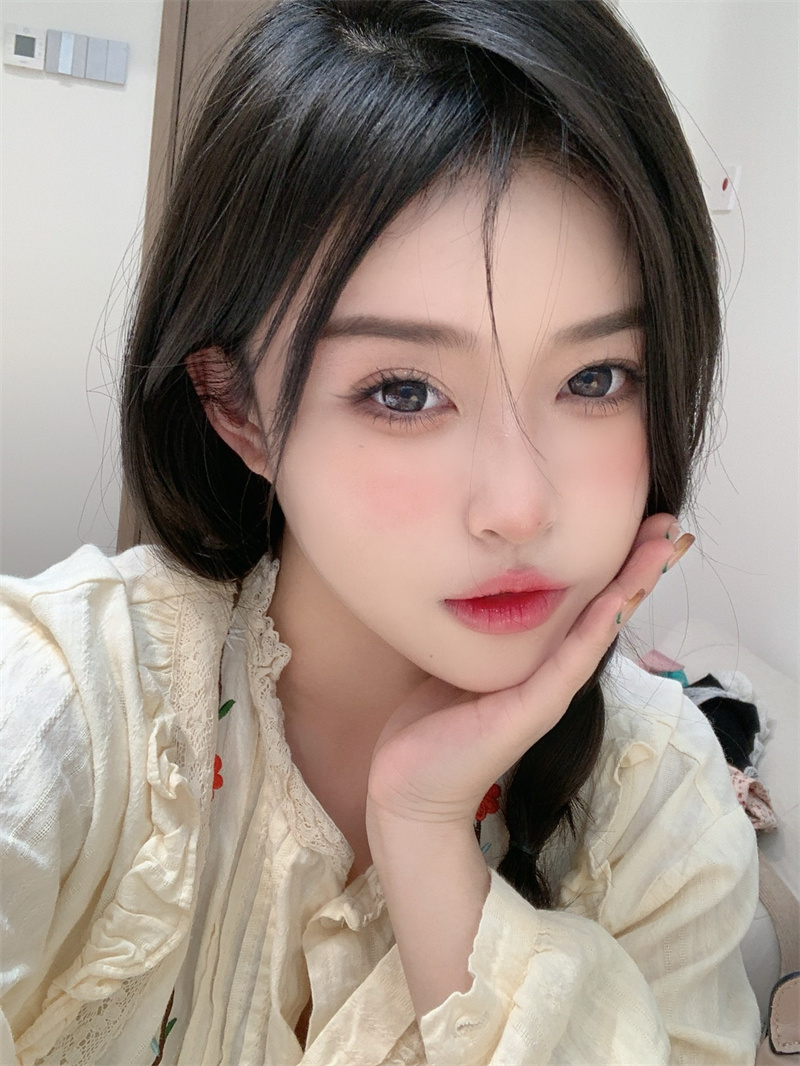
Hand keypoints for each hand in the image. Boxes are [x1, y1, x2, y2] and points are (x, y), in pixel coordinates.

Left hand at [365, 513, 692, 826]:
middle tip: (670, 527)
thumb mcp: (457, 659)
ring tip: (662, 549)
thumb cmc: (429, 726)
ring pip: (599, 628)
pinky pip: (571, 661)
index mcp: (534, 660)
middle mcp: (550, 674)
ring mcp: (547, 693)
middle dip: (637, 568)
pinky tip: (617, 597)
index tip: (639, 524)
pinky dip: (595, 627)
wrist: (410, 789)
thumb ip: (474, 628)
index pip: (583, 603)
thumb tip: (468, 581)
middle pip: (604, 610)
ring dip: (632, 587)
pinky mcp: (532, 711)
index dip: (611, 565)